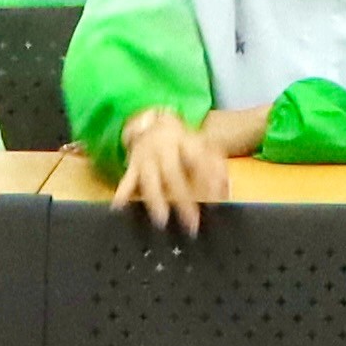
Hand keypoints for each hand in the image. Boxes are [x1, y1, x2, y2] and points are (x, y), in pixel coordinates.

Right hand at [116, 103, 222, 239]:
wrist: (150, 122)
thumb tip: (227, 191)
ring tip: (161, 220)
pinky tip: (118, 207)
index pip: (198, 160)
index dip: (209, 179)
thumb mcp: (203, 145)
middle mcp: (164, 149)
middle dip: (183, 199)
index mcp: (186, 141)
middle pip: (173, 174)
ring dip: (155, 200)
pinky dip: (122, 193)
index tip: (217, 200)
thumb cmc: (182, 141)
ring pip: (150, 179)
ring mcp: (146, 157)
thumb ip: (217, 166)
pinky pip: (126, 180)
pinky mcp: (133, 165)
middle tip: (192, 223)